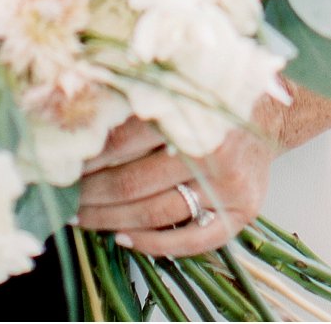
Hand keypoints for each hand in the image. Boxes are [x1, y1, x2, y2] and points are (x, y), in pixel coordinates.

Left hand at [76, 104, 279, 257]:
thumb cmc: (212, 99)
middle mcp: (211, 150)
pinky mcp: (239, 213)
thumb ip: (138, 101)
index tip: (64, 165)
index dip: (89, 156)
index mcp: (190, 110)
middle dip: (92, 193)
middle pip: (134, 182)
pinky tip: (124, 238)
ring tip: (84, 219)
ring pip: (155, 213)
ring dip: (111, 220)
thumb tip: (82, 123)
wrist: (266, 115)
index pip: (125, 141)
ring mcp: (227, 186)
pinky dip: (153, 244)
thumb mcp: (177, 87)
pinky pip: (190, 240)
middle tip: (65, 197)